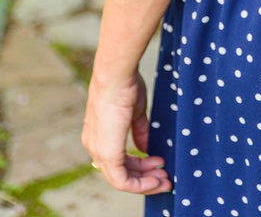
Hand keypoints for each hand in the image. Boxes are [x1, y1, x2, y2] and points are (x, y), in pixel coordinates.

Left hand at [82, 70, 171, 193]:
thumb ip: (139, 131)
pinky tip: (156, 179)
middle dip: (145, 178)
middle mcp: (95, 147)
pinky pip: (121, 180)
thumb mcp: (134, 112)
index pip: (117, 161)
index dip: (139, 167)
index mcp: (99, 136)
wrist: (116, 75)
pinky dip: (140, 184)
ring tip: (165, 179)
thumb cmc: (125, 86)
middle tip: (165, 177)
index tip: (159, 163)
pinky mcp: (107, 154)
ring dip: (145, 183)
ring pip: (121, 180)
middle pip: (120, 174)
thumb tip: (145, 149)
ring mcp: (99, 152)